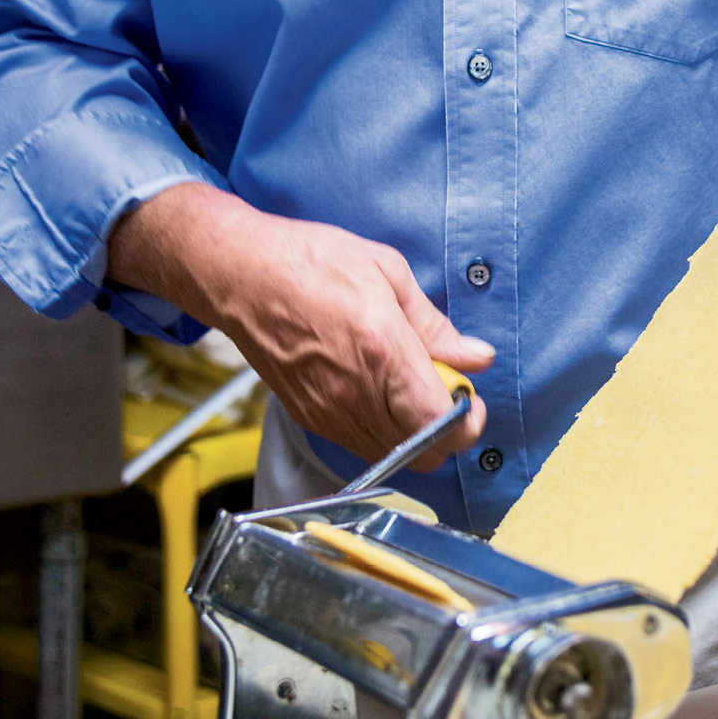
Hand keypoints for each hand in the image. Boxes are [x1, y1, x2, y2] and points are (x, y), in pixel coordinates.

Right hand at [108, 185, 492, 466]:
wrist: (240, 275)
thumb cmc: (311, 262)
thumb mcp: (388, 272)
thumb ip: (435, 325)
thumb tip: (477, 356)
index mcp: (383, 352)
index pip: (442, 424)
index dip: (468, 420)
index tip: (469, 395)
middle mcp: (357, 394)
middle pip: (425, 453)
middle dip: (448, 429)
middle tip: (444, 390)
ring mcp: (330, 413)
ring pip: (395, 456)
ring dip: (416, 433)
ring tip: (409, 387)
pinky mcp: (311, 419)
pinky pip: (363, 445)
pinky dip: (384, 431)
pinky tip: (379, 391)